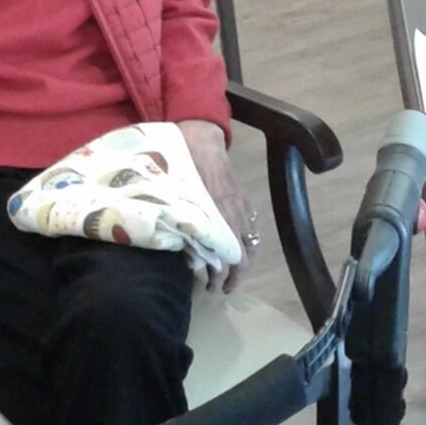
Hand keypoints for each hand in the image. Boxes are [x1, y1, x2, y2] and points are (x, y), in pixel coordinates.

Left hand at [178, 118, 254, 292]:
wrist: (199, 135)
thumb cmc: (182, 162)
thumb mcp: (174, 191)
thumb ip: (180, 217)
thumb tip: (181, 247)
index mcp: (219, 212)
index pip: (230, 253)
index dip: (222, 274)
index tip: (210, 287)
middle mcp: (235, 212)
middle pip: (244, 253)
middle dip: (233, 275)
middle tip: (218, 288)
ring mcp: (242, 205)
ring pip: (250, 242)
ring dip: (241, 263)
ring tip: (229, 277)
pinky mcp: (243, 199)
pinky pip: (251, 227)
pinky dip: (245, 244)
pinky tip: (236, 251)